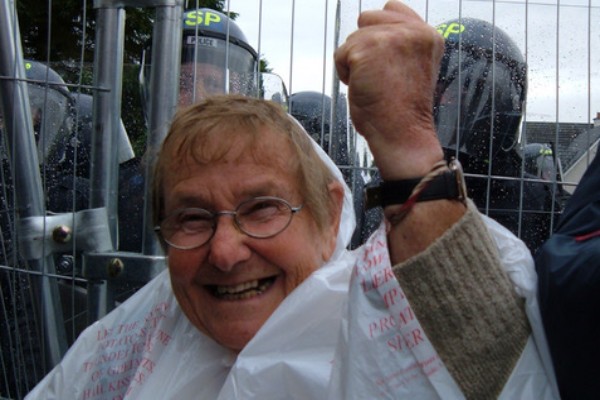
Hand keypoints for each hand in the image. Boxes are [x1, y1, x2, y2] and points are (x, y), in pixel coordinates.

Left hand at [335, 0, 444, 179]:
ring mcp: (390, 37)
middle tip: (380, 76)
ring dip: (355, 63)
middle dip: (365, 46)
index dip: (380, 32)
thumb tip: (372, 29)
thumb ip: (400, 44)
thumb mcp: (411, 66)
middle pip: (368, 19)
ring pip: (352, 39)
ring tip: (374, 85)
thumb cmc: (403, 110)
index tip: (383, 59)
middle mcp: (413, 30)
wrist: (403, 134)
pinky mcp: (367, 49)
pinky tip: (364, 88)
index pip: (392, 8)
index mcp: (428, 35)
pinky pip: (340, 55)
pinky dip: (345, 74)